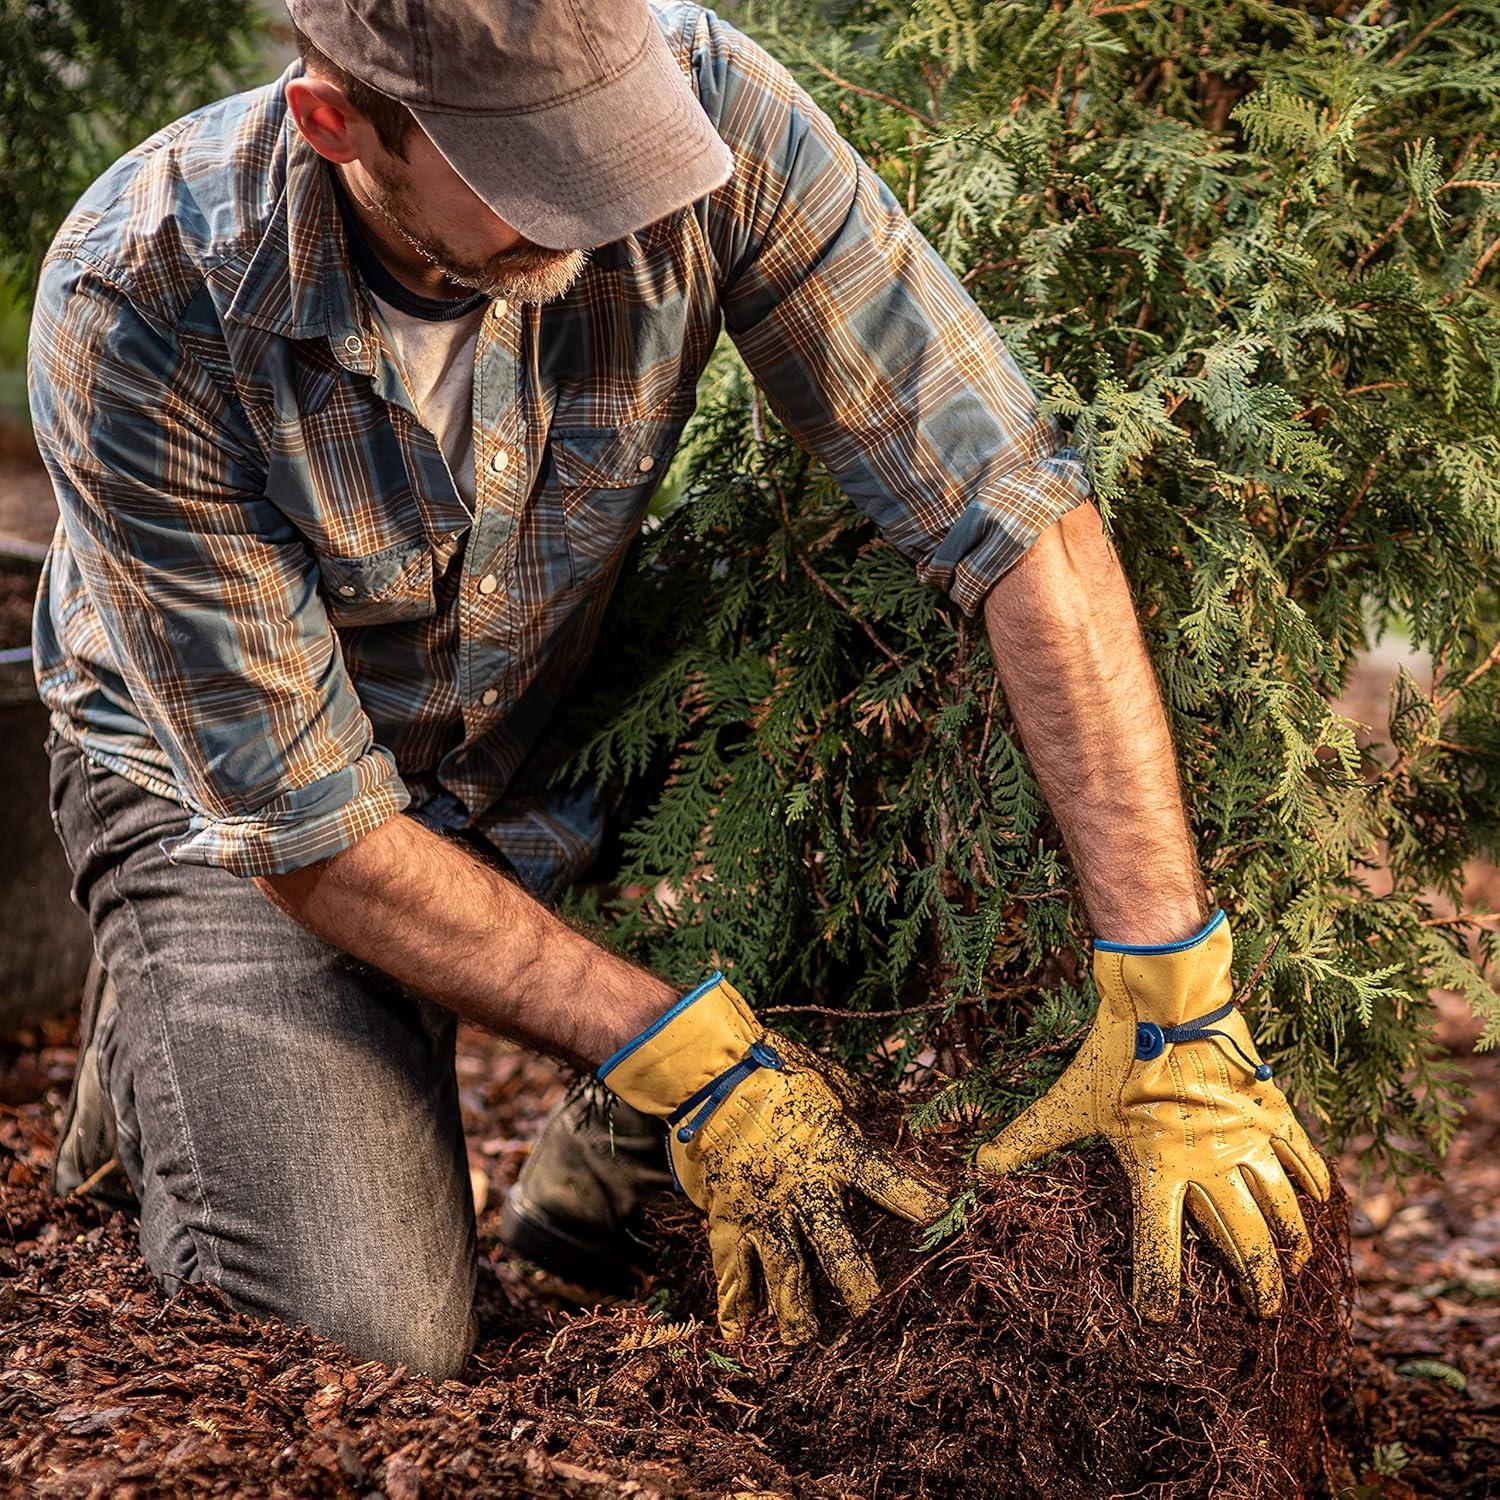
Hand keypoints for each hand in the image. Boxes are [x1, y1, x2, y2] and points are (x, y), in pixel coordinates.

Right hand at [598, 973, 947, 1342]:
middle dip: (853, 1282)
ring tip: (805, 1338)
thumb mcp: (827, 1080)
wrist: (708, 1073)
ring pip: (784, 1270)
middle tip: (867, 1307)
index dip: (914, 1198)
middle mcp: (801, 1188)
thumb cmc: (774, 1069)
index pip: (883, 1181)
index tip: (942, 1214)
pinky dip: (734, 1300)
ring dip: (795, 1309)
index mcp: (833, 1149)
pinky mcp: (727, 1217)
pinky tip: (739, 1328)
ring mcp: (762, 1208)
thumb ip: (860, 1103)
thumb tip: (895, 1106)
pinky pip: (731, 1266)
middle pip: (834, 1245)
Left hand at [975, 910, 1330, 1319]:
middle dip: (1257, 1284)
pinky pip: (1302, 1155)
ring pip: (1283, 1209)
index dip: (1160, 1289)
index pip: (1160, 1249)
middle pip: (1246, 1243)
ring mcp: (1246, 1138)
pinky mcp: (1269, 1109)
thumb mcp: (1070, 1100)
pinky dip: (1315, 1182)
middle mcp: (1209, 1165)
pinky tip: (1323, 1204)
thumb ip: (1030, 1137)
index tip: (1160, 1319)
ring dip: (1292, 1245)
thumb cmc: (1114, 1052)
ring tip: (1295, 1270)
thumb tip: (981, 1163)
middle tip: (1264, 1314)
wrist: (1165, 996)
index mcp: (1157, 1170)